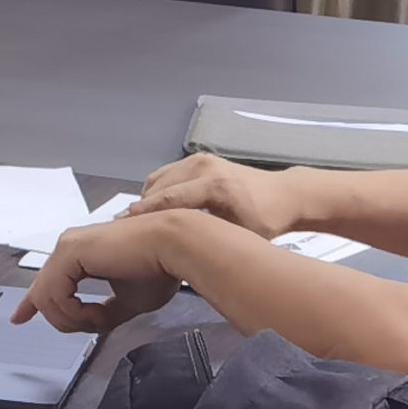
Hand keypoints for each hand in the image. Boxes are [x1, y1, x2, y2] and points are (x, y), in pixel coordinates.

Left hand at [16, 211, 193, 337]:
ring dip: (74, 320)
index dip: (32, 303)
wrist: (174, 248)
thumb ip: (106, 312)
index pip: (48, 281)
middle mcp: (70, 247)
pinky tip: (94, 313)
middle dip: (66, 321)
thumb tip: (94, 325)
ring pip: (46, 299)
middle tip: (97, 325)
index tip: (20, 318)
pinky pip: (53, 295)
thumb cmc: (160, 268)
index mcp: (81, 254)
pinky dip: (73, 313)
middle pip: (44, 295)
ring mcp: (67, 247)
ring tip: (101, 320)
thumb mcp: (129, 301)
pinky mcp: (70, 252)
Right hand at [129, 153, 307, 240]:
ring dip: (147, 200)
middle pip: (158, 188)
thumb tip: (174, 249)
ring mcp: (200, 160)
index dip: (144, 215)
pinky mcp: (198, 158)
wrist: (284, 194)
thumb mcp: (239, 236)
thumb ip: (208, 238)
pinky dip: (157, 190)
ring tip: (139, 224)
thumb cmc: (264, 222)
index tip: (123, 228)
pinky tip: (155, 210)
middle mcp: (203, 167)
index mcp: (215, 186)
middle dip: (140, 209)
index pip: (169, 200)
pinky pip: (167, 174)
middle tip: (124, 231)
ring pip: (159, 180)